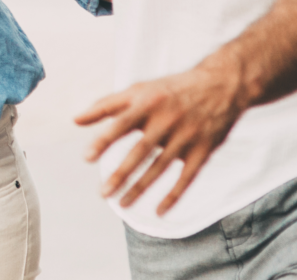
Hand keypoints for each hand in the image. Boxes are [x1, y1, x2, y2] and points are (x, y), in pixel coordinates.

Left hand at [74, 61, 247, 214]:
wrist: (221, 85)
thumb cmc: (169, 90)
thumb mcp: (138, 90)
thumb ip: (105, 105)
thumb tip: (75, 120)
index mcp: (147, 103)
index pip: (121, 123)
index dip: (103, 140)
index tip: (86, 158)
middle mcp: (167, 120)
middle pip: (140, 152)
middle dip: (121, 174)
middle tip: (102, 193)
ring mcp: (186, 136)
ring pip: (160, 168)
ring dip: (140, 188)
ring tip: (121, 204)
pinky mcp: (203, 150)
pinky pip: (187, 177)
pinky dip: (174, 195)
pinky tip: (158, 211)